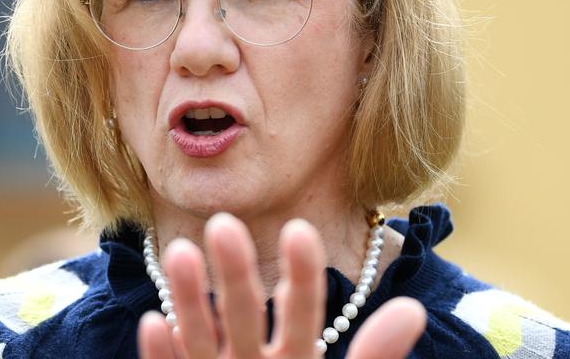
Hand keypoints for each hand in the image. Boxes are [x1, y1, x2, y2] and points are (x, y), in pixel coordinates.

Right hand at [137, 214, 425, 358]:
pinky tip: (155, 324)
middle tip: (225, 223)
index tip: (299, 232)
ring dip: (190, 299)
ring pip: (201, 337)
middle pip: (244, 313)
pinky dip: (164, 356)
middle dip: (236, 272)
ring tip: (181, 253)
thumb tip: (414, 307)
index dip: (301, 275)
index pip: (301, 312)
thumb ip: (372, 358)